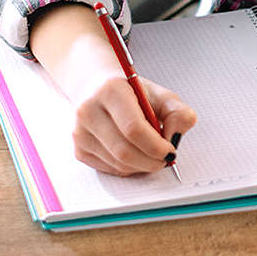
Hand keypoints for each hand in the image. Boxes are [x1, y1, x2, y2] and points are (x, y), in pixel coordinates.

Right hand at [29, 2, 196, 175]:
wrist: (96, 86)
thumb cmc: (130, 91)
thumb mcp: (159, 94)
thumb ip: (177, 112)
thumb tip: (175, 136)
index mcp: (110, 90)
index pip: (133, 128)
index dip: (156, 145)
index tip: (170, 149)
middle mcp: (89, 111)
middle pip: (125, 151)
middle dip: (151, 160)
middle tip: (166, 158)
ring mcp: (80, 132)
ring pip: (118, 163)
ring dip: (142, 165)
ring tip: (153, 154)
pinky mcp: (78, 149)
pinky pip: (109, 169)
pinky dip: (129, 168)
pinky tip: (137, 154)